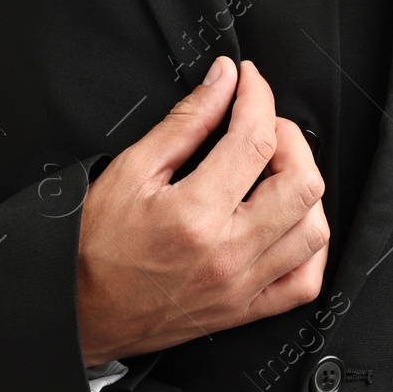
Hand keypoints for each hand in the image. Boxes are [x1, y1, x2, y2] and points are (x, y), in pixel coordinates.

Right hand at [75, 57, 328, 366]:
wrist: (79, 310)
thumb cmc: (95, 246)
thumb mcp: (130, 170)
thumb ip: (185, 122)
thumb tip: (222, 81)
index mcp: (194, 214)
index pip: (255, 139)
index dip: (258, 96)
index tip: (248, 81)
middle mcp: (227, 253)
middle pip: (301, 183)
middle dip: (290, 138)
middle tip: (263, 125)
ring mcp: (241, 285)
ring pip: (313, 230)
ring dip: (305, 188)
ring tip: (276, 171)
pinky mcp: (244, 309)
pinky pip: (305, 282)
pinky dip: (311, 247)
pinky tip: (290, 223)